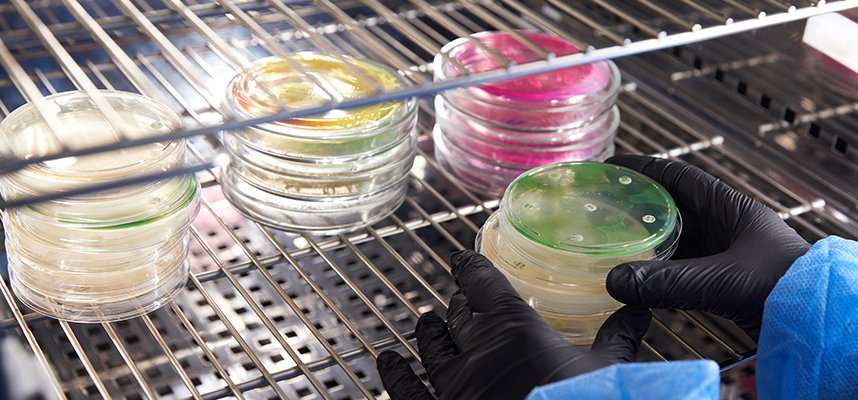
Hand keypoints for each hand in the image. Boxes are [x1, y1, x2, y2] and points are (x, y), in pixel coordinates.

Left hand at [376, 250, 651, 399]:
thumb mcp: (606, 371)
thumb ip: (617, 336)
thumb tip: (637, 309)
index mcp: (512, 326)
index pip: (479, 280)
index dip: (468, 266)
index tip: (463, 260)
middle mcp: (474, 349)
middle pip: (457, 313)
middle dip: (458, 302)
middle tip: (461, 298)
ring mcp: (452, 385)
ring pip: (431, 345)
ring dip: (430, 330)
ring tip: (427, 321)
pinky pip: (406, 390)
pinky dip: (395, 374)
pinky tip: (387, 361)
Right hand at [605, 155, 809, 339]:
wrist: (820, 321)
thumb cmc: (786, 288)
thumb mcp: (722, 280)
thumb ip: (667, 282)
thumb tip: (613, 281)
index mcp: (730, 209)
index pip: (678, 176)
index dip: (643, 168)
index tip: (612, 165)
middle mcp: (726, 226)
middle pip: (672, 206)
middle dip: (637, 204)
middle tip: (602, 206)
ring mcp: (725, 254)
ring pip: (675, 239)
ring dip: (646, 240)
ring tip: (611, 240)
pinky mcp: (724, 281)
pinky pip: (681, 268)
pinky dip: (657, 269)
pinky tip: (636, 277)